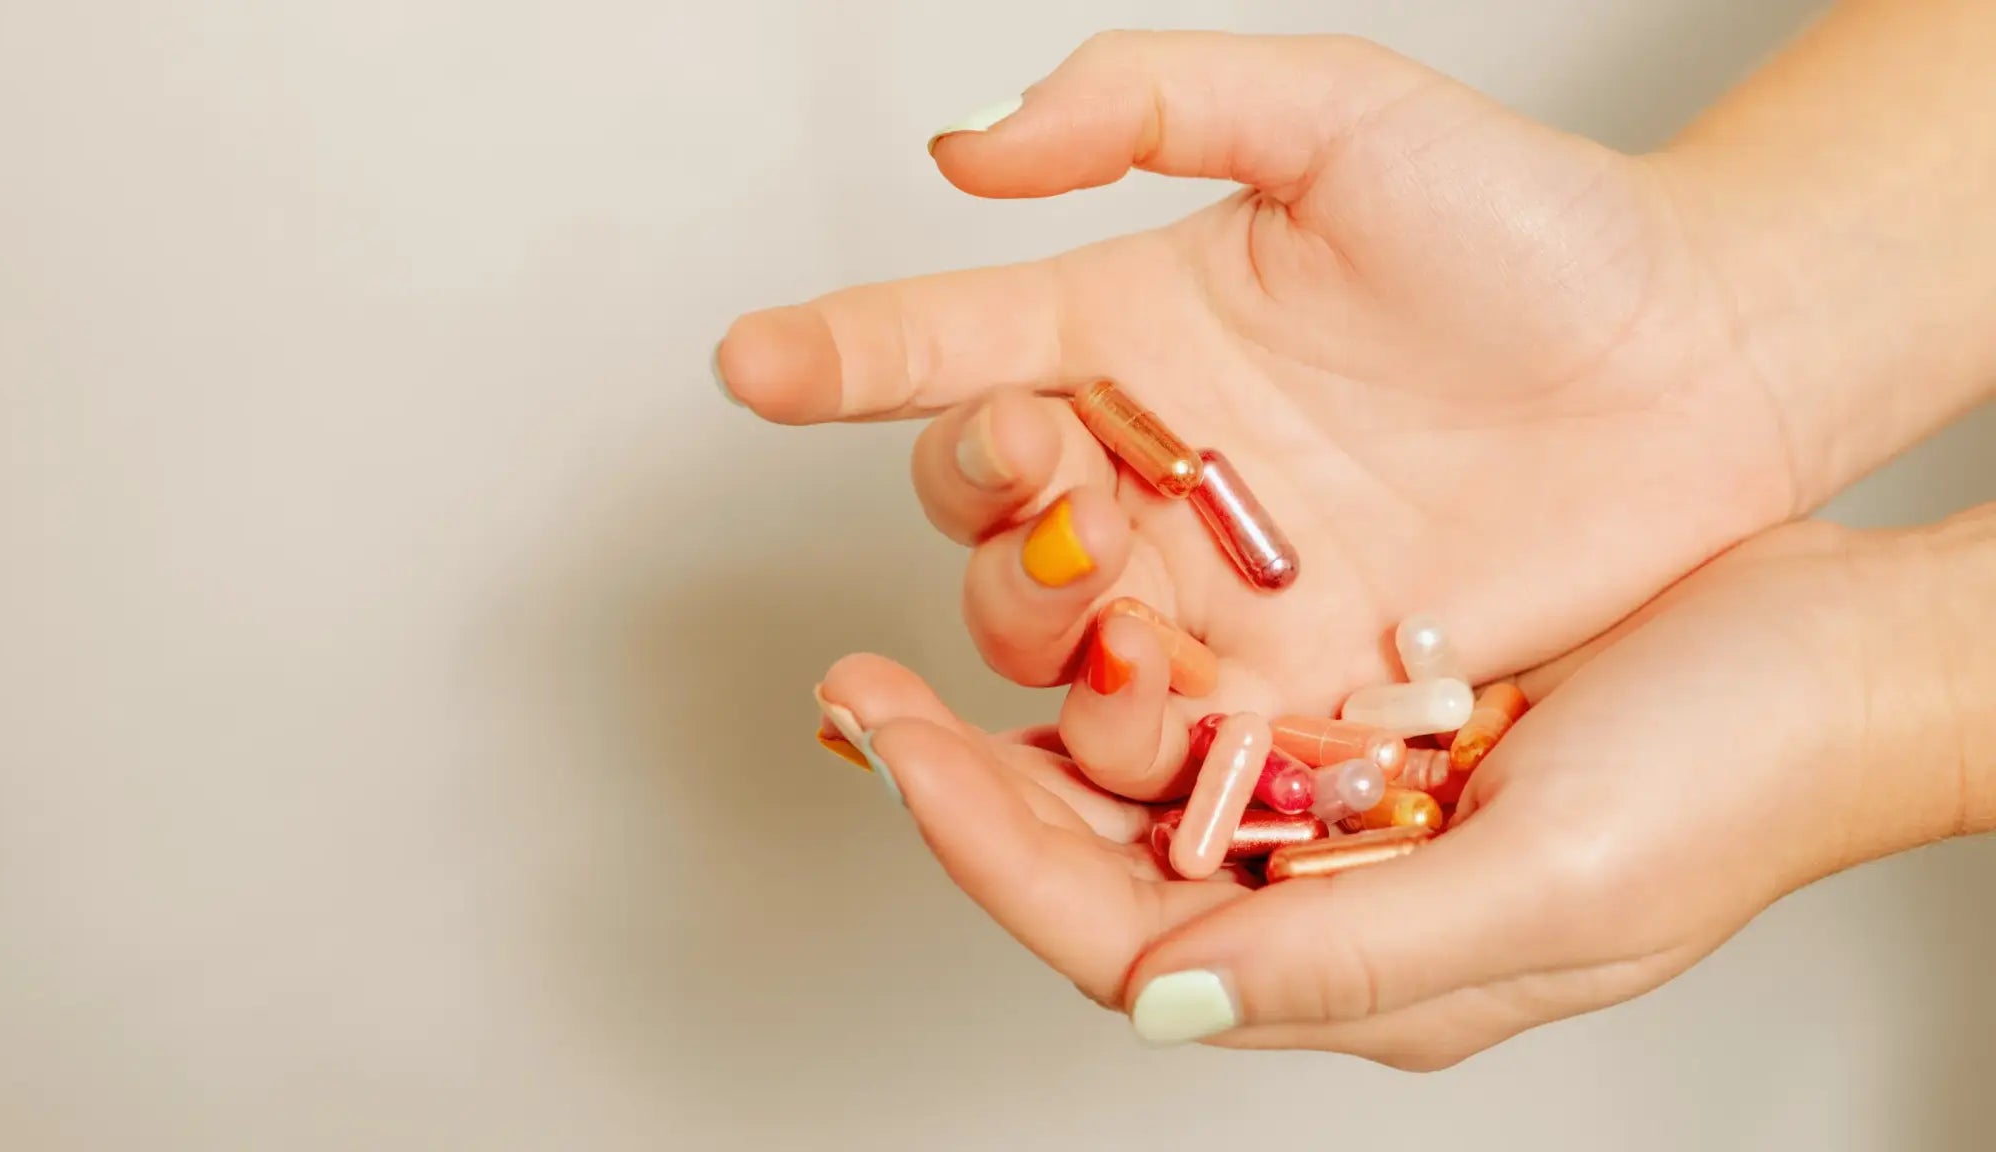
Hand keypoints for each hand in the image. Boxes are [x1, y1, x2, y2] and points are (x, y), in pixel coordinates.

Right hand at [726, 32, 1795, 797]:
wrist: (1700, 362)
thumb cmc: (1532, 225)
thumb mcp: (1341, 113)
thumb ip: (1148, 101)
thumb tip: (964, 147)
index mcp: (1130, 330)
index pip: (946, 343)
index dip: (842, 354)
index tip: (751, 362)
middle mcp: (1148, 463)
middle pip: (979, 516)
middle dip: (982, 509)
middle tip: (1051, 479)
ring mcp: (1212, 582)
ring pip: (1049, 637)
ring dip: (1043, 632)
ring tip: (1116, 606)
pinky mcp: (1288, 678)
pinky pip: (1166, 725)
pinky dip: (1131, 732)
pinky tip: (1153, 708)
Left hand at [818, 518, 1970, 1065]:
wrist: (1836, 653)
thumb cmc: (1735, 779)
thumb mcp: (1553, 882)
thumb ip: (1346, 952)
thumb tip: (1154, 992)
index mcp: (1354, 970)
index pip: (1116, 935)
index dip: (988, 852)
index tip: (896, 749)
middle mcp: (1323, 898)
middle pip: (1094, 864)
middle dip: (967, 780)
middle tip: (859, 689)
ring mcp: (1334, 806)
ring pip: (1135, 779)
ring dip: (1034, 707)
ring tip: (941, 631)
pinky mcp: (1354, 716)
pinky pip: (1209, 695)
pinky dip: (1133, 651)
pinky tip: (1076, 593)